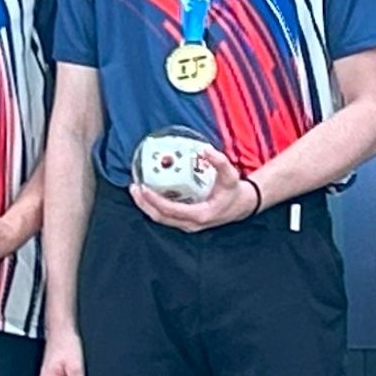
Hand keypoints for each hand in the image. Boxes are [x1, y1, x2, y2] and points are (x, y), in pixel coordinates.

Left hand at [130, 149, 255, 233]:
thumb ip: (219, 162)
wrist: (241, 206)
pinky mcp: (185, 221)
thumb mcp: (230, 175)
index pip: (171, 210)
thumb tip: (206, 150)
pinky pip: (165, 216)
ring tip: (136, 190)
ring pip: (161, 219)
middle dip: (144, 204)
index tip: (143, 188)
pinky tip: (148, 195)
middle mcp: (192, 223)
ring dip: (146, 206)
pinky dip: (154, 206)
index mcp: (201, 215)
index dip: (154, 201)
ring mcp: (188, 224)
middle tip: (134, 188)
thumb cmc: (233, 192)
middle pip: (160, 217)